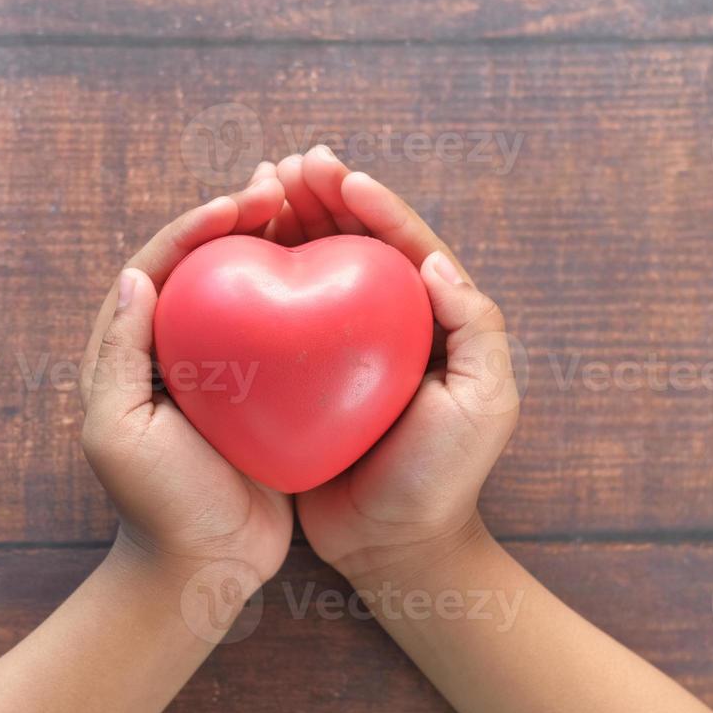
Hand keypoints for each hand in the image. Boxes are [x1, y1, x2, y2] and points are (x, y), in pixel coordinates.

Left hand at [80, 180, 294, 587]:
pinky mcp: (267, 392)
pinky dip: (311, 297)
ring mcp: (226, 367)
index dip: (196, 225)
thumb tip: (136, 276)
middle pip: (210, 261)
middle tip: (281, 184)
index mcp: (134, 346)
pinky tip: (344, 273)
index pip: (162, 264)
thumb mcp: (120, 431)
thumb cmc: (156, 503)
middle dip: (241, 216)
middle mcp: (178, 346)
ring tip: (314, 204)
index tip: (238, 205)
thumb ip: (119, 354)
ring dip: (279, 242)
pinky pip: (289, 332)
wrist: (203, 565)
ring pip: (253, 286)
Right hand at [259, 149, 519, 584]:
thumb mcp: (484, 404)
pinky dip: (255, 283)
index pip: (402, 244)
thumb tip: (434, 260)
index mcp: (430, 320)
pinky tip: (228, 259)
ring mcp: (337, 350)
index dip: (372, 204)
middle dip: (320, 198)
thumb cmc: (445, 477)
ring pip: (310, 270)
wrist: (395, 546)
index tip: (338, 176)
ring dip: (286, 225)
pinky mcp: (298, 379)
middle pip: (351, 244)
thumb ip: (474, 328)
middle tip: (286, 166)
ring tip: (256, 190)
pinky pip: (275, 320)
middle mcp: (382, 324)